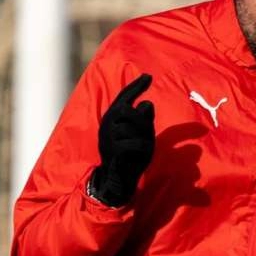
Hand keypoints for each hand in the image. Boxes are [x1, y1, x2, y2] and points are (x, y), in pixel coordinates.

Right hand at [89, 74, 154, 206]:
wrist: (118, 180)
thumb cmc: (130, 155)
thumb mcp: (140, 134)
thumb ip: (144, 120)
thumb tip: (147, 103)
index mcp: (112, 118)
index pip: (124, 97)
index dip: (135, 87)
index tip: (148, 76)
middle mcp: (107, 125)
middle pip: (128, 111)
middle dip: (142, 120)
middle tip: (148, 133)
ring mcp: (108, 138)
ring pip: (133, 128)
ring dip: (144, 137)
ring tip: (144, 148)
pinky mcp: (113, 151)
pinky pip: (135, 143)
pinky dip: (143, 147)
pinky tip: (143, 154)